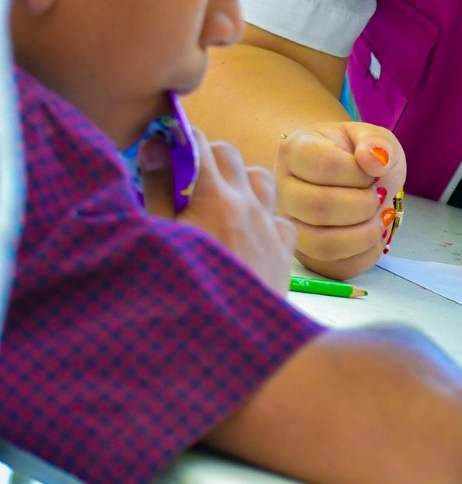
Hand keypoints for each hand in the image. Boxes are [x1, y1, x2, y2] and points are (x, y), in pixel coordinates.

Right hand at [141, 130, 295, 291]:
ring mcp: (271, 226)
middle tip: (182, 180)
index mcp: (214, 198)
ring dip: (239, 181)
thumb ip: (157, 189)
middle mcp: (249, 204)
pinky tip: (244, 233)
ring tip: (214, 203)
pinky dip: (263, 215)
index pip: (199, 143)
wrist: (228, 345)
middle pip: (230, 155)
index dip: (179, 139)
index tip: (163, 146)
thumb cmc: (182, 290)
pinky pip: (279, 216)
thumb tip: (155, 145)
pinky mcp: (285, 250)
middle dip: (206, 157)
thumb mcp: (158, 237)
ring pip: (261, 178)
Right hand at [275, 122, 405, 278]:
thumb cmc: (357, 156)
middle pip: (319, 208)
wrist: (353, 180)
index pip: (326, 166)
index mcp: (295, 152)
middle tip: (377, 196)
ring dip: (364, 235)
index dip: (359, 173)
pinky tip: (373, 237)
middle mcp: (282, 191)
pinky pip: (335, 269)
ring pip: (322, 244)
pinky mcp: (306, 256)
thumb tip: (375, 160)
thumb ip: (376, 142)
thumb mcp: (372, 138)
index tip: (372, 171)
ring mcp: (290, 227)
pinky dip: (365, 255)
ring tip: (377, 218)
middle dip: (363, 205)